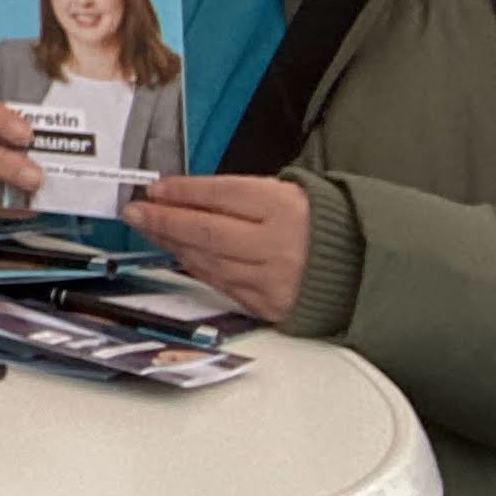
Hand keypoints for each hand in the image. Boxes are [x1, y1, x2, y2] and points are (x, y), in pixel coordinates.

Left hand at [127, 174, 313, 324]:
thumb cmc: (317, 224)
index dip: (181, 192)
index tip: (154, 190)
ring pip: (208, 261)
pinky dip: (196, 268)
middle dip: (163, 220)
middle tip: (135, 212)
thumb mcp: (284, 193)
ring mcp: (273, 279)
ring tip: (150, 230)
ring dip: (173, 245)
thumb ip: (237, 196)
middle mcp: (278, 244)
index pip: (219, 195)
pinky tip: (179, 254)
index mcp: (284, 207)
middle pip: (206, 231)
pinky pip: (222, 284)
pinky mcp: (270, 305)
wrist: (359, 266)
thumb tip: (183, 195)